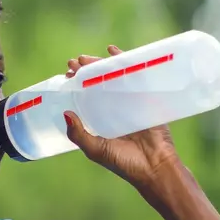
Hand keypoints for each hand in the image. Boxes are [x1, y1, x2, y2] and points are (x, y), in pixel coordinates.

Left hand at [63, 45, 181, 190]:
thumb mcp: (95, 149)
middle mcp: (113, 110)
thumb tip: (65, 112)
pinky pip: (136, 77)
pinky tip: (116, 53)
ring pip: (114, 78)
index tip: (66, 74)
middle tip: (74, 62)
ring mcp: (130, 103)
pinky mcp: (147, 98)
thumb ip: (78, 134)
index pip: (85, 98)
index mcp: (100, 121)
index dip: (75, 86)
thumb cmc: (124, 162)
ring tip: (88, 58)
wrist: (154, 167)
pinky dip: (127, 63)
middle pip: (98, 84)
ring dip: (102, 65)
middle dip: (86, 71)